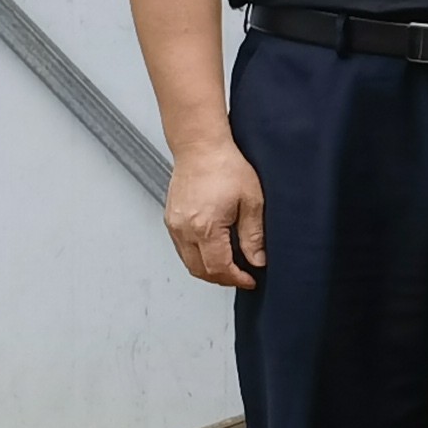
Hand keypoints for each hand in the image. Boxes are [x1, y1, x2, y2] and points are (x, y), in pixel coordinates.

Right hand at [162, 137, 266, 288]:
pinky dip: (197, 256)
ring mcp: (174, 225)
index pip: (218, 268)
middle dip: (222, 279)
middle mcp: (184, 230)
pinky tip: (213, 251)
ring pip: (188, 261)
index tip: (250, 280)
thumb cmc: (225, 166)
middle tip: (241, 277)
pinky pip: (182, 248)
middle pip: (199, 270)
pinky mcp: (170, 219)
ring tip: (229, 267)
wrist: (200, 147)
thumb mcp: (251, 201)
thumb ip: (253, 235)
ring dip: (208, 270)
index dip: (236, 279)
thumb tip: (258, 260)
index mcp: (205, 227)